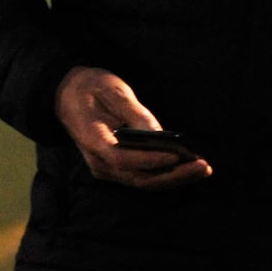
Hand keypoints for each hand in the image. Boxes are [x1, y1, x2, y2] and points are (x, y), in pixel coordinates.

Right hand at [55, 66, 211, 189]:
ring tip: (202, 169)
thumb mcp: (112, 90)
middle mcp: (99, 162)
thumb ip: (134, 112)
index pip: (123, 159)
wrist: (67, 96)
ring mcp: (107, 168)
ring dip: (174, 179)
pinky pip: (143, 176)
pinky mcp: (117, 167)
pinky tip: (188, 167)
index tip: (177, 155)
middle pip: (138, 177)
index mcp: (93, 141)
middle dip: (173, 175)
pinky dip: (166, 175)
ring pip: (143, 181)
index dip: (150, 160)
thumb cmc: (92, 89)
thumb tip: (158, 132)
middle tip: (203, 166)